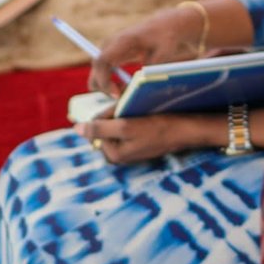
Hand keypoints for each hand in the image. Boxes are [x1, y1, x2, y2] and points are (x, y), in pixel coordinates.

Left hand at [77, 113, 207, 165]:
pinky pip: (128, 127)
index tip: (125, 108)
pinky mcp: (139, 143)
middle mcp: (119, 155)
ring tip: (141, 111)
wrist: (187, 130)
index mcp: (113, 155)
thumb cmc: (159, 128)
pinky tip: (147, 116)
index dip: (108, 112)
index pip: (96, 126)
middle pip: (105, 126)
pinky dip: (133, 118)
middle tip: (134, 108)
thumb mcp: (126, 126)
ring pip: (117, 124)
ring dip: (125, 114)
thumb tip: (76, 128)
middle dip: (115, 113)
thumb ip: (99, 128)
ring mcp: (129, 150)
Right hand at [88, 4, 204, 95]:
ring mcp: (110, 47)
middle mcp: (112, 43)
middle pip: (96, 67)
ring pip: (97, 69)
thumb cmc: (164, 39)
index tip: (116, 94)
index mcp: (123, 41)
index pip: (102, 61)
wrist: (164, 26)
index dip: (104, 80)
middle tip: (118, 97)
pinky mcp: (112, 52)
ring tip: (121, 92)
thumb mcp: (162, 55)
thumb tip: (137, 86)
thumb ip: (149, 69)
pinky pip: (103, 68)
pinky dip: (107, 80)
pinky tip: (121, 86)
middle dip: (102, 85)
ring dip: (104, 84)